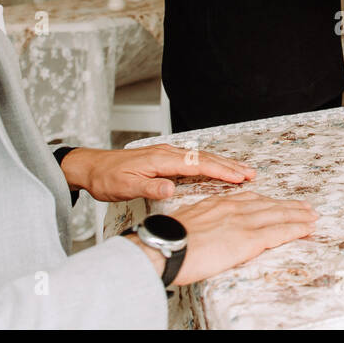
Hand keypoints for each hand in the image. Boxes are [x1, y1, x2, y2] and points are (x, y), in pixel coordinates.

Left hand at [62, 144, 256, 201]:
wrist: (91, 168)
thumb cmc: (107, 178)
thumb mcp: (125, 187)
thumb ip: (150, 188)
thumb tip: (171, 189)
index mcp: (162, 160)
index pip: (198, 165)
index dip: (221, 171)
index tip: (239, 177)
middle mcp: (168, 153)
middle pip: (206, 158)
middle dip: (230, 166)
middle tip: (251, 174)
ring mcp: (168, 155)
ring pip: (202, 158)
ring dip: (224, 164)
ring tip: (242, 172)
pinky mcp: (165, 159)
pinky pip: (194, 160)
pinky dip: (211, 164)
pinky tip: (218, 168)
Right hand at [160, 192, 317, 286]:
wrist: (163, 246)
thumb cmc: (166, 239)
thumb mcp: (185, 222)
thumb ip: (201, 222)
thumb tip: (203, 230)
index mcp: (217, 203)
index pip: (249, 199)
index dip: (267, 200)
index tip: (277, 201)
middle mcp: (233, 208)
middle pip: (268, 204)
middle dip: (288, 206)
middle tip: (305, 207)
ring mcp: (242, 222)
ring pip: (278, 215)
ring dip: (298, 216)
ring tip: (312, 216)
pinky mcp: (248, 239)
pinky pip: (279, 232)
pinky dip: (296, 229)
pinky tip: (307, 228)